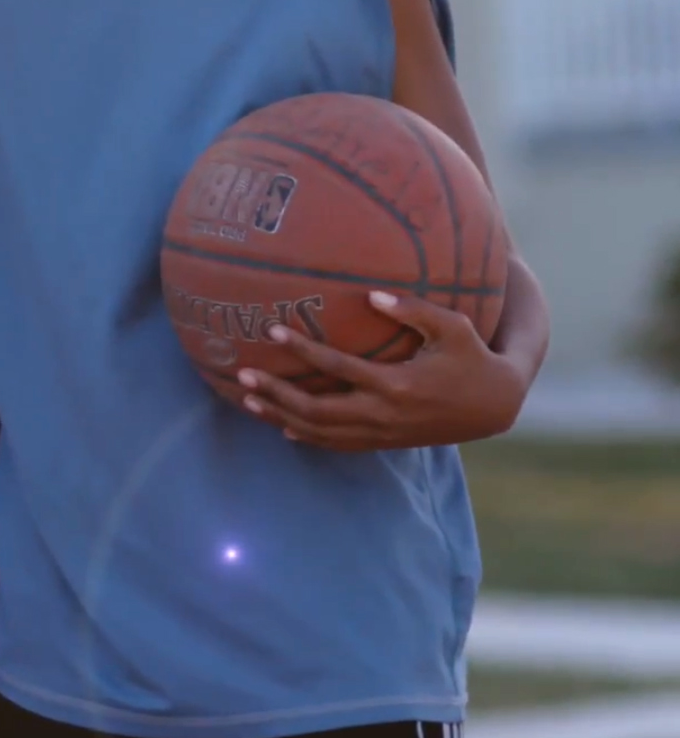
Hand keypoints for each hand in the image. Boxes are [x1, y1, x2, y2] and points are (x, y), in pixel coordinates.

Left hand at [234, 290, 526, 452]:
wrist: (494, 406)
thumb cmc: (471, 356)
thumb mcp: (453, 327)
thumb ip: (413, 310)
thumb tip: (370, 294)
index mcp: (398, 384)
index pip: (339, 368)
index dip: (303, 350)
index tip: (273, 330)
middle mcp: (384, 413)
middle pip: (317, 409)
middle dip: (277, 393)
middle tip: (242, 373)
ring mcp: (382, 433)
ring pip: (321, 432)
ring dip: (282, 417)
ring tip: (247, 399)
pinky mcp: (384, 442)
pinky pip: (337, 444)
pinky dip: (307, 436)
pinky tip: (282, 427)